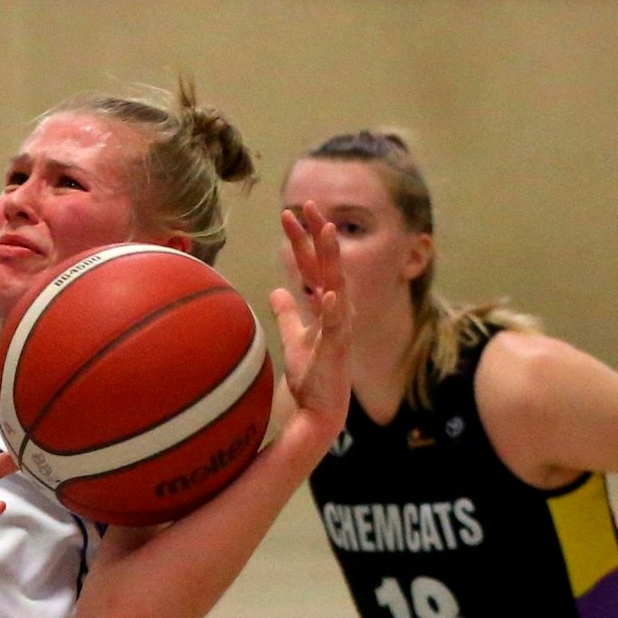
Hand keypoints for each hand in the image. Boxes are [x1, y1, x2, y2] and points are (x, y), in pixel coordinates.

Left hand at [269, 202, 351, 464]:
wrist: (318, 413)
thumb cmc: (311, 376)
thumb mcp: (294, 338)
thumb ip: (288, 313)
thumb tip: (277, 290)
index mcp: (325, 306)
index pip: (313, 265)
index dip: (302, 239)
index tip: (290, 213)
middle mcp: (337, 312)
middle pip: (327, 265)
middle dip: (318, 234)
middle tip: (307, 205)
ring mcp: (340, 329)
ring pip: (337, 285)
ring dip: (332, 258)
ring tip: (326, 231)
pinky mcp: (338, 349)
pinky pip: (337, 326)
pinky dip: (334, 309)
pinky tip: (330, 293)